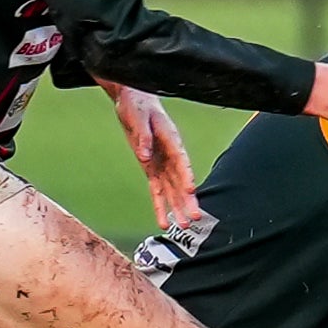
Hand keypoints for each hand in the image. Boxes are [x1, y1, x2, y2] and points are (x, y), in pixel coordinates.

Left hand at [101, 80, 199, 228]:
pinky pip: (156, 191)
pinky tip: (162, 221)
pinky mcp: (151, 169)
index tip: (192, 190)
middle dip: (187, 200)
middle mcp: (170, 155)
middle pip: (180, 181)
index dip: (187, 176)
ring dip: (177, 208)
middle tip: (195, 217)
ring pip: (171, 190)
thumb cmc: (138, 105)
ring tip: (184, 225)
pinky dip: (160, 205)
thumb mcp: (138, 116)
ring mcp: (161, 164)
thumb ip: (143, 136)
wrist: (133, 101)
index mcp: (171, 139)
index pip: (181, 161)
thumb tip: (144, 156)